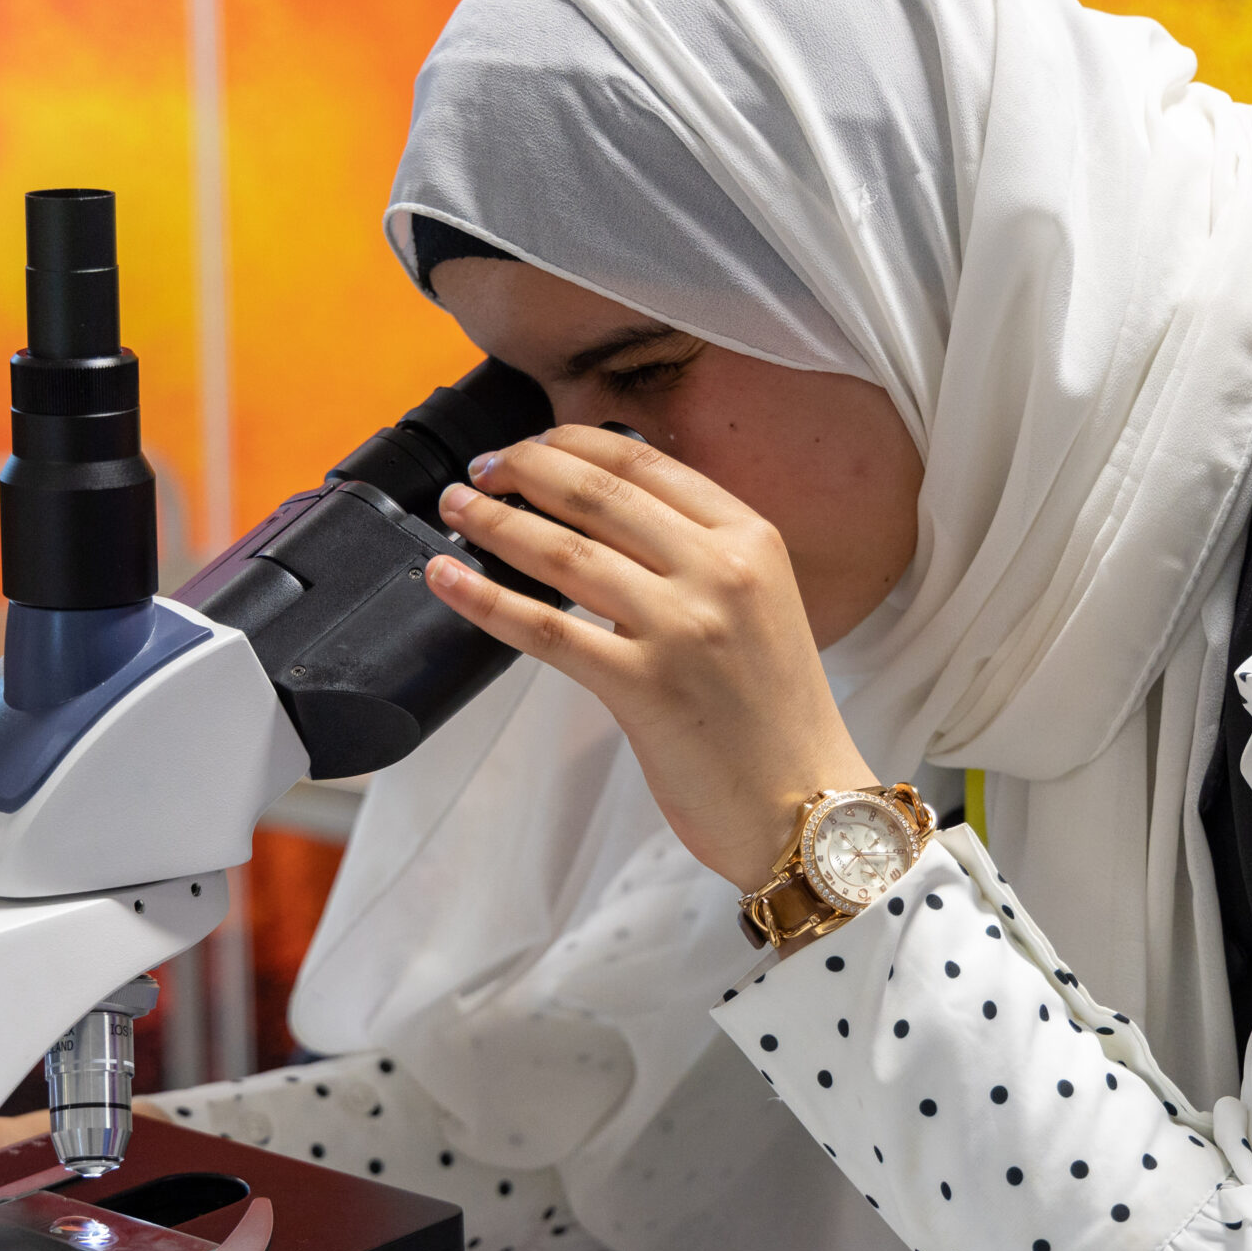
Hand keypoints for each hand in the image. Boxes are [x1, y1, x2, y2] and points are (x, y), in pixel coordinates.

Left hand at [426, 426, 877, 891]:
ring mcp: (681, 627)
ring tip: (454, 512)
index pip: (645, 464)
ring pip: (563, 552)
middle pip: (596, 493)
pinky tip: (447, 579)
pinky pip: (544, 629)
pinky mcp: (642, 686)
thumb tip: (606, 522)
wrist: (804, 807)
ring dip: (494, 523)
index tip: (529, 446)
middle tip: (479, 473)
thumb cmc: (776, 717)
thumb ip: (698, 557)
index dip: (571, 444)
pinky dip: (484, 598)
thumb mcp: (759, 605)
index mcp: (751, 540)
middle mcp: (718, 571)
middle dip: (522, 470)